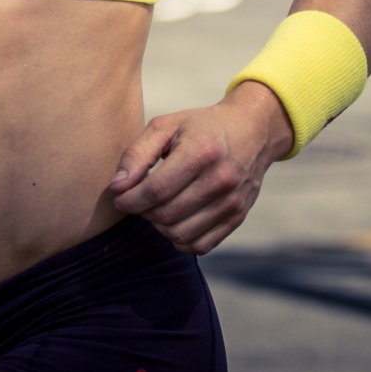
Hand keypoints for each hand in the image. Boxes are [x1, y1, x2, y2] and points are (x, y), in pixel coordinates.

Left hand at [107, 82, 293, 254]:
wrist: (253, 131)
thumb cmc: (202, 127)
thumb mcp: (166, 126)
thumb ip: (137, 154)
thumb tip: (117, 187)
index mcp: (201, 151)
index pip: (156, 190)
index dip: (130, 200)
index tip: (119, 198)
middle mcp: (221, 179)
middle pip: (166, 214)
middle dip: (142, 212)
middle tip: (138, 200)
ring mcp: (232, 202)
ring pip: (180, 234)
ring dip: (158, 226)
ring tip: (156, 208)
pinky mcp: (238, 217)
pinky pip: (200, 245)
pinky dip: (180, 239)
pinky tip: (175, 220)